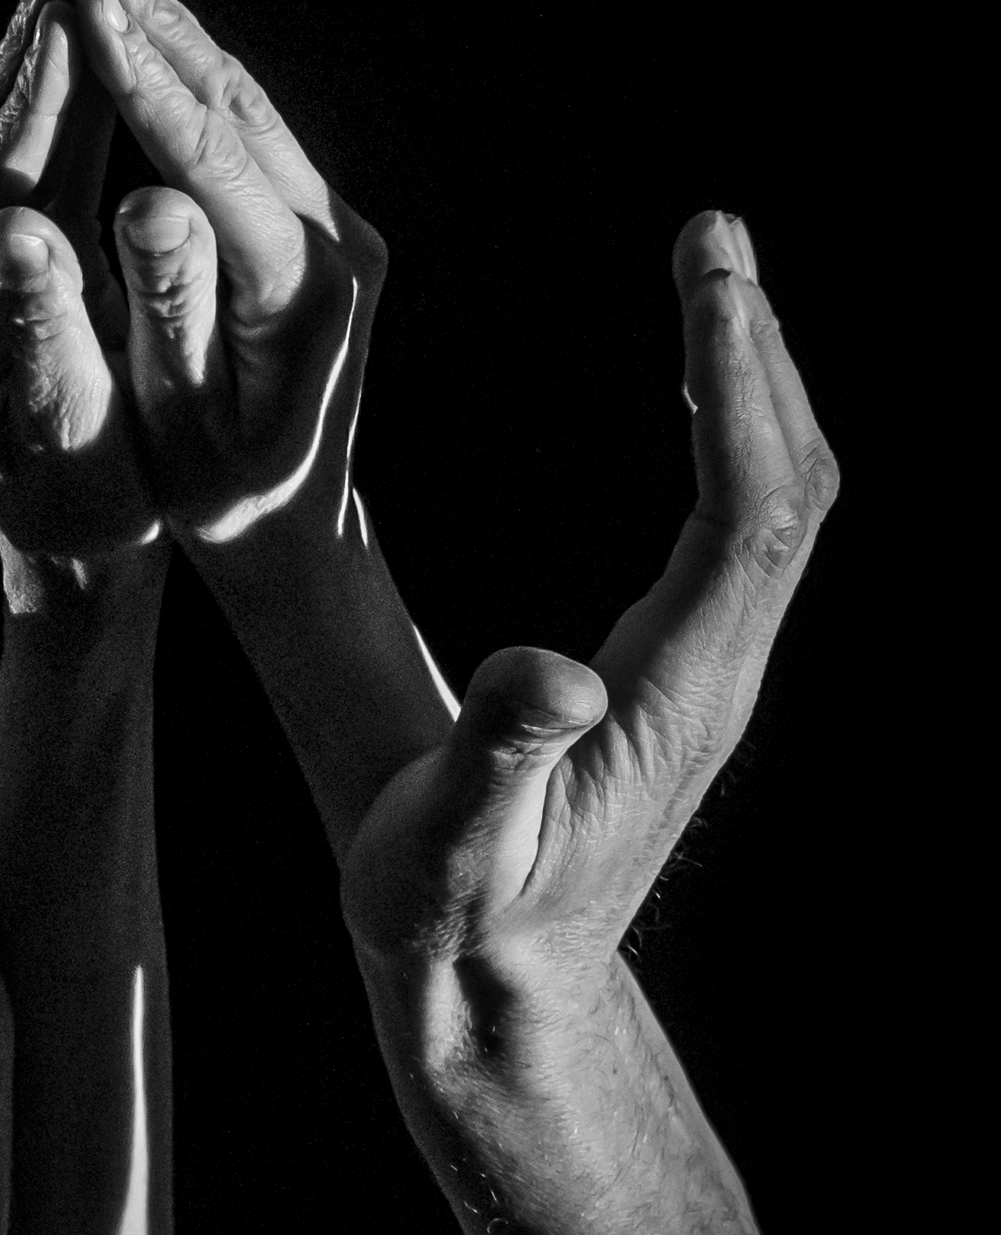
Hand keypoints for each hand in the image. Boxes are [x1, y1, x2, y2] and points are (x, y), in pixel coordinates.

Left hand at [0, 0, 159, 573]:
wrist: (75, 550)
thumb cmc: (92, 508)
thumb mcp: (77, 434)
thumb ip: (54, 330)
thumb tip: (28, 232)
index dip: (42, 93)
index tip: (81, 7)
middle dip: (36, 40)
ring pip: (0, 136)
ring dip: (45, 47)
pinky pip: (25, 157)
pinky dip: (61, 90)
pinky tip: (92, 32)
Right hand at [72, 0, 387, 550]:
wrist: (297, 531)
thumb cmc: (221, 498)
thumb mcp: (181, 422)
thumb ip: (167, 309)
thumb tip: (142, 199)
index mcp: (305, 292)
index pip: (213, 162)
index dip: (145, 81)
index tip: (87, 8)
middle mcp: (338, 241)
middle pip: (238, 107)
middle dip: (157, 20)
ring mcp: (336, 225)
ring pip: (245, 105)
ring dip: (173, 27)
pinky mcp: (319, 222)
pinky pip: (245, 130)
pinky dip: (187, 72)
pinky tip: (140, 20)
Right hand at [341, 212, 838, 1103]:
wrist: (501, 1000)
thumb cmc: (456, 931)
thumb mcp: (446, 853)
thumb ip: (493, 761)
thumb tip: (550, 673)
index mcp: (673, 696)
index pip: (744, 511)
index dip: (737, 382)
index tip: (712, 271)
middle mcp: (715, 674)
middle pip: (788, 486)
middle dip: (758, 350)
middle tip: (717, 234)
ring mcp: (709, 676)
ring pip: (775, 504)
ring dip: (753, 382)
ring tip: (714, 275)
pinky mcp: (684, 677)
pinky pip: (739, 528)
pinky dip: (730, 433)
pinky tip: (695, 389)